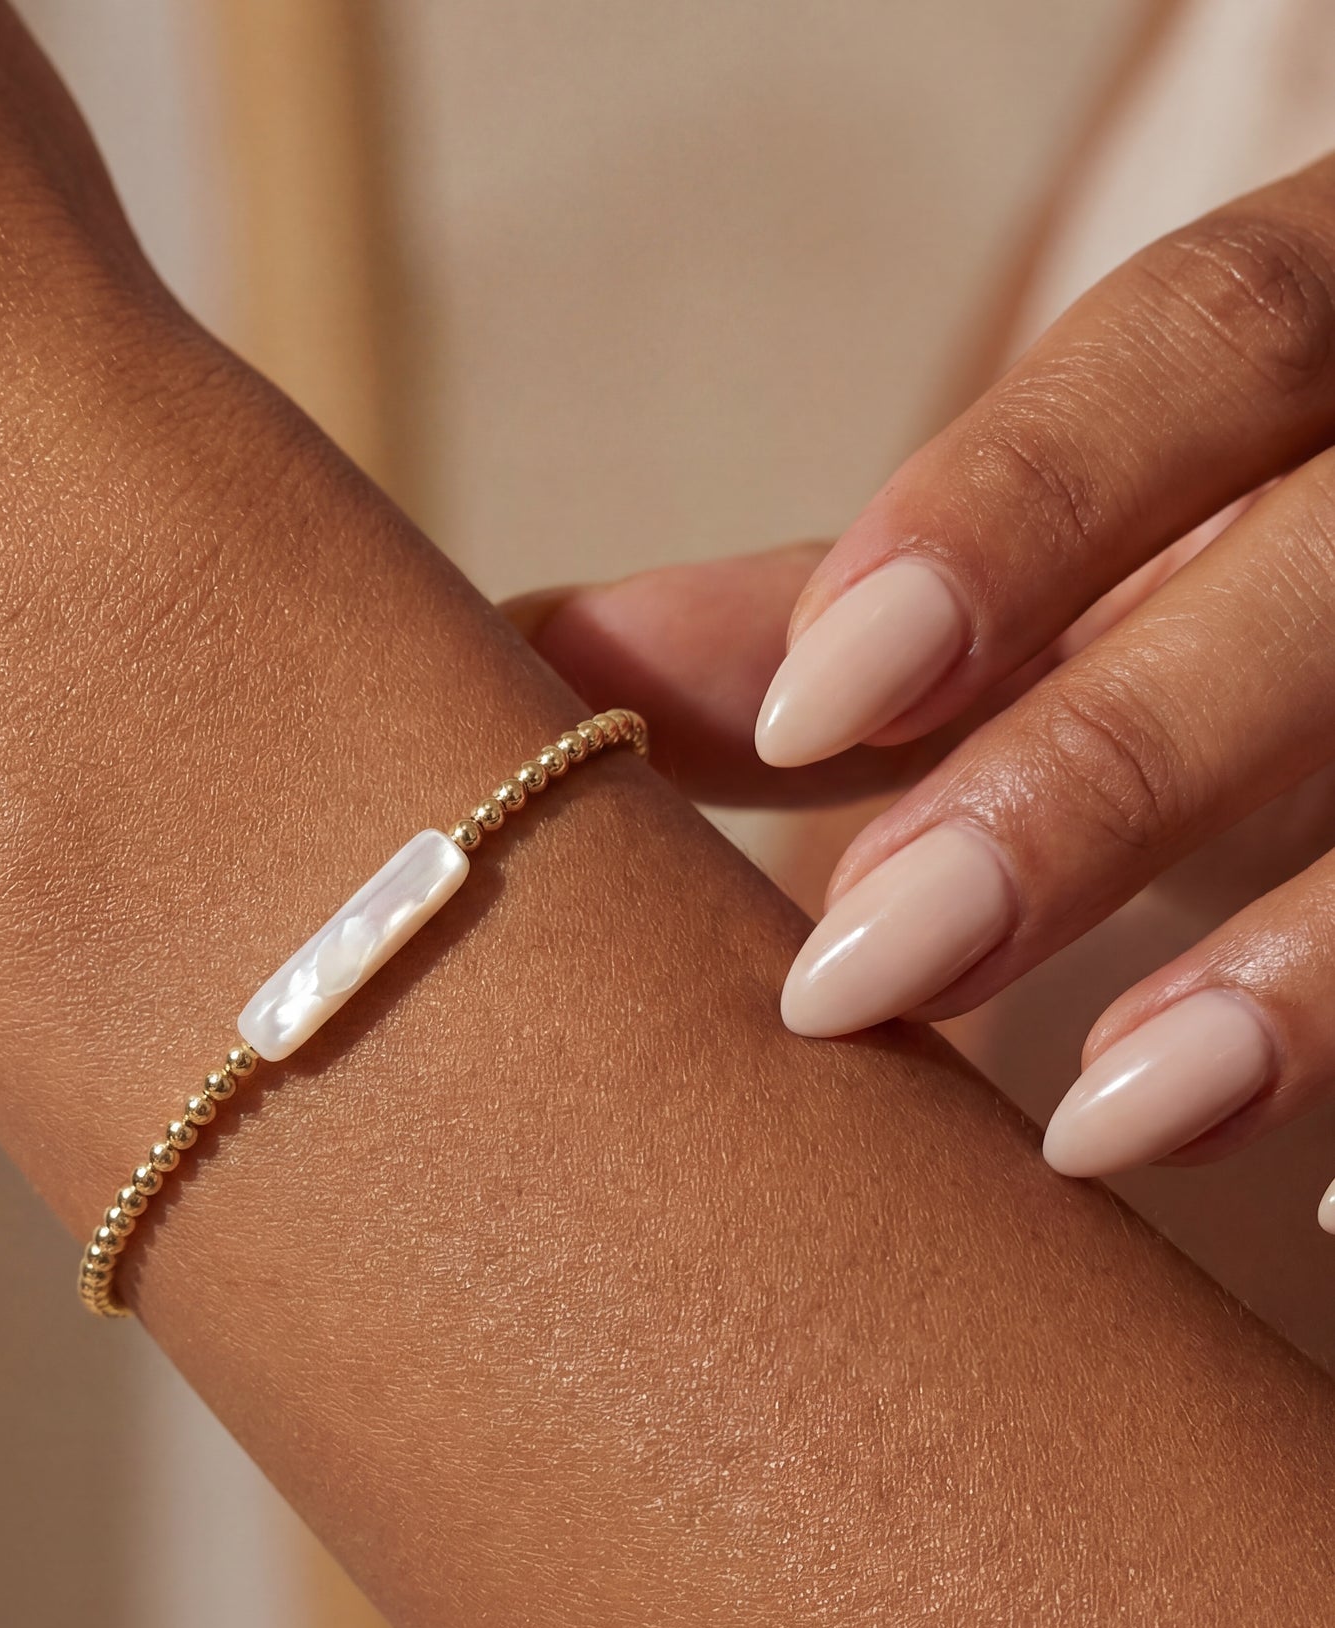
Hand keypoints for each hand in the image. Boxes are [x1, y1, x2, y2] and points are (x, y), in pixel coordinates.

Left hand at [535, 154, 1334, 1223]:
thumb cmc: (1228, 597)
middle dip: (1114, 765)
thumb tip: (537, 662)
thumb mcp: (1081, 576)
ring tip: (1105, 1123)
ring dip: (1320, 968)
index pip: (1206, 338)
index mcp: (1330, 344)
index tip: (819, 712)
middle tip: (871, 960)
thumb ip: (853, 607)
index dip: (1019, 507)